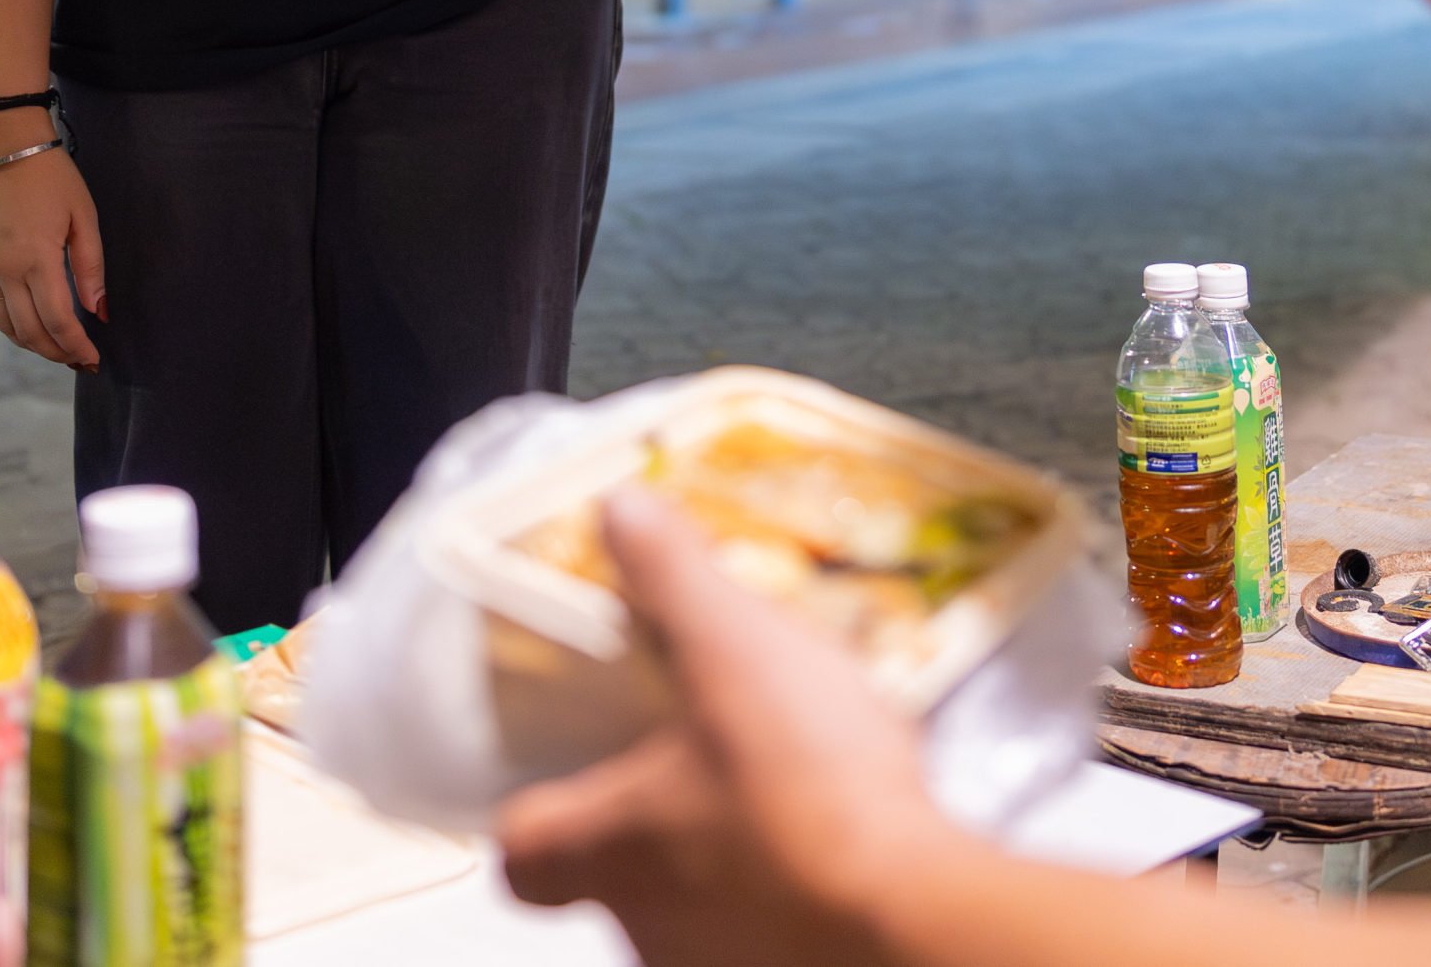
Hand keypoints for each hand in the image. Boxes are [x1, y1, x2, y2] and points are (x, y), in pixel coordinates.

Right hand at [0, 140, 105, 369]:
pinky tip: (21, 328)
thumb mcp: (84, 218)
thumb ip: (91, 268)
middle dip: (56, 352)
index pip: (58, 321)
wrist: (7, 147)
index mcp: (36, 259)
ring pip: (4, 325)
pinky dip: (2, 325)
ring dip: (30, 344)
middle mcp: (5, 269)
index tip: (93, 359)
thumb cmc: (53, 178)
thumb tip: (99, 311)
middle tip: (78, 360)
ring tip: (55, 348)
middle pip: (29, 331)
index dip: (76, 346)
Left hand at [495, 491, 964, 965]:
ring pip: (698, 905)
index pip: (519, 852)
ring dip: (731, 852)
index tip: (575, 759)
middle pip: (615, 872)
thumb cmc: (800, 789)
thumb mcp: (731, 645)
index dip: (540, 802)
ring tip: (797, 784)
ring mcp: (713, 965)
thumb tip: (620, 509)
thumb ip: (669, 574)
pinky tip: (849, 836)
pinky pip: (772, 928)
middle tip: (714, 749)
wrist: (911, 919)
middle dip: (658, 815)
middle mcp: (642, 928)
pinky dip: (797, 885)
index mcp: (603, 848)